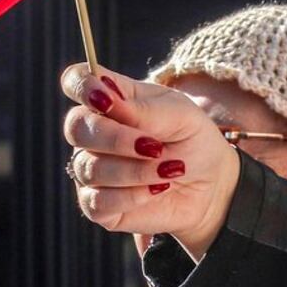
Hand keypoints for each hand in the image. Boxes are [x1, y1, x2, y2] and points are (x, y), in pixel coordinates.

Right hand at [60, 64, 239, 257]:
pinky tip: (157, 189)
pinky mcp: (99, 205)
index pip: (77, 82)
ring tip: (171, 169)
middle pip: (75, 127)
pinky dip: (131, 196)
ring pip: (89, 168)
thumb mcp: (182, 116)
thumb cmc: (193, 140)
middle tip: (154, 146)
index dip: (81, 85)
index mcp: (110, 99)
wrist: (211, 184)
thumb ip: (144, 109)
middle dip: (114, 138)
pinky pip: (97, 202)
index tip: (102, 97)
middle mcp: (94, 133)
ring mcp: (92, 169)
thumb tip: (105, 98)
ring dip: (134, 170)